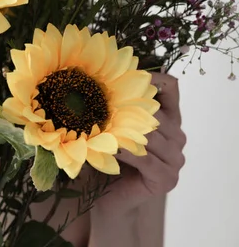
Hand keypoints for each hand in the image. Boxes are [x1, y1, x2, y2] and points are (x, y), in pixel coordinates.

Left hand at [95, 73, 186, 213]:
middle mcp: (177, 137)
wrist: (110, 199)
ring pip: (152, 135)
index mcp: (168, 119)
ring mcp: (175, 159)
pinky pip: (145, 158)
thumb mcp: (112, 127)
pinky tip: (110, 149)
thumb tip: (96, 77)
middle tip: (103, 104)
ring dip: (125, 131)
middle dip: (129, 108)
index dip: (153, 77)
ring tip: (102, 128)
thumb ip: (115, 106)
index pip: (171, 88)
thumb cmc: (108, 158)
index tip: (126, 73)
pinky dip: (125, 152)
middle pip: (158, 113)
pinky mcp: (167, 179)